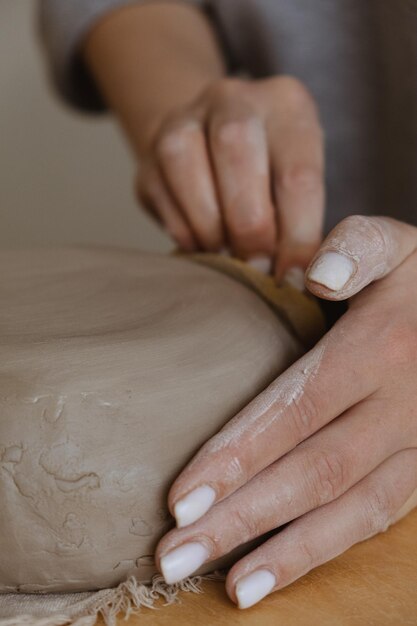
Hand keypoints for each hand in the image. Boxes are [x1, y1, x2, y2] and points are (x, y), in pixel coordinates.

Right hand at [138, 76, 323, 277]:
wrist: (212, 141)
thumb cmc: (268, 174)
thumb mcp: (296, 185)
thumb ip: (300, 226)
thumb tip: (299, 279)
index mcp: (286, 104)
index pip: (298, 174)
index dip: (297, 237)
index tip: (292, 281)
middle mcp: (233, 97)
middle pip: (236, 148)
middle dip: (248, 223)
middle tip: (256, 267)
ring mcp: (184, 117)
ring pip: (184, 161)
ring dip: (208, 224)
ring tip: (226, 255)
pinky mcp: (150, 148)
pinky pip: (159, 190)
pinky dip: (183, 229)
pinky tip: (202, 245)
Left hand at [155, 215, 416, 607]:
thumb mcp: (395, 245)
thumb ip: (359, 248)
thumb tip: (318, 274)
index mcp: (380, 348)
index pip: (297, 409)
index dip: (239, 455)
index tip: (180, 496)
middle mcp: (399, 407)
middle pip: (312, 472)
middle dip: (242, 517)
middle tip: (175, 556)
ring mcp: (415, 446)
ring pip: (345, 509)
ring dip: (281, 552)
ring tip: (223, 587)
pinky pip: (373, 519)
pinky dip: (322, 552)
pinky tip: (274, 575)